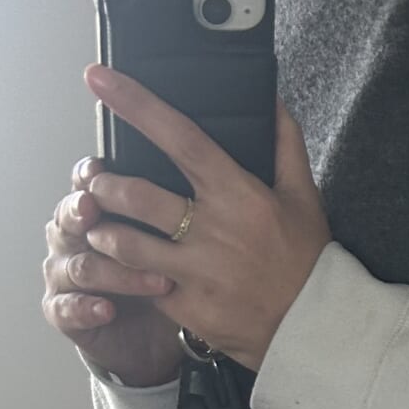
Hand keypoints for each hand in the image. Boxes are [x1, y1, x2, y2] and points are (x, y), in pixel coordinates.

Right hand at [42, 155, 184, 385]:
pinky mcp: (60, 311)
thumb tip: (188, 187)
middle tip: (95, 208)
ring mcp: (61, 276)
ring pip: (81, 267)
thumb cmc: (152, 283)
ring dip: (115, 272)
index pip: (83, 186)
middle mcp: (70, 239)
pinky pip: (67, 308)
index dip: (87, 176)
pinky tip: (107, 309)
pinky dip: (87, 308)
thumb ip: (164, 218)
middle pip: (69, 219)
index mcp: (91, 215)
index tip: (99, 170)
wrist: (144, 341)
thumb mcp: (165, 247)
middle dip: (81, 212)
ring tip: (152, 278)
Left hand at [81, 65, 331, 373]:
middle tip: (95, 182)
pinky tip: (127, 270)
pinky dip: (129, 275)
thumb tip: (273, 100)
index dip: (136, 105)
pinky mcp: (186, 307)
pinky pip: (143, 285)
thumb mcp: (303, 196)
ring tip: (98, 226)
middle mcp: (210, 230)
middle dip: (104, 185)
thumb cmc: (307, 260)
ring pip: (126, 245)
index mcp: (236, 194)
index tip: (100, 80)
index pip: (179, 137)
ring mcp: (195, 272)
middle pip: (137, 195)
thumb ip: (285, 144)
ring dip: (104, 231)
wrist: (313, 329)